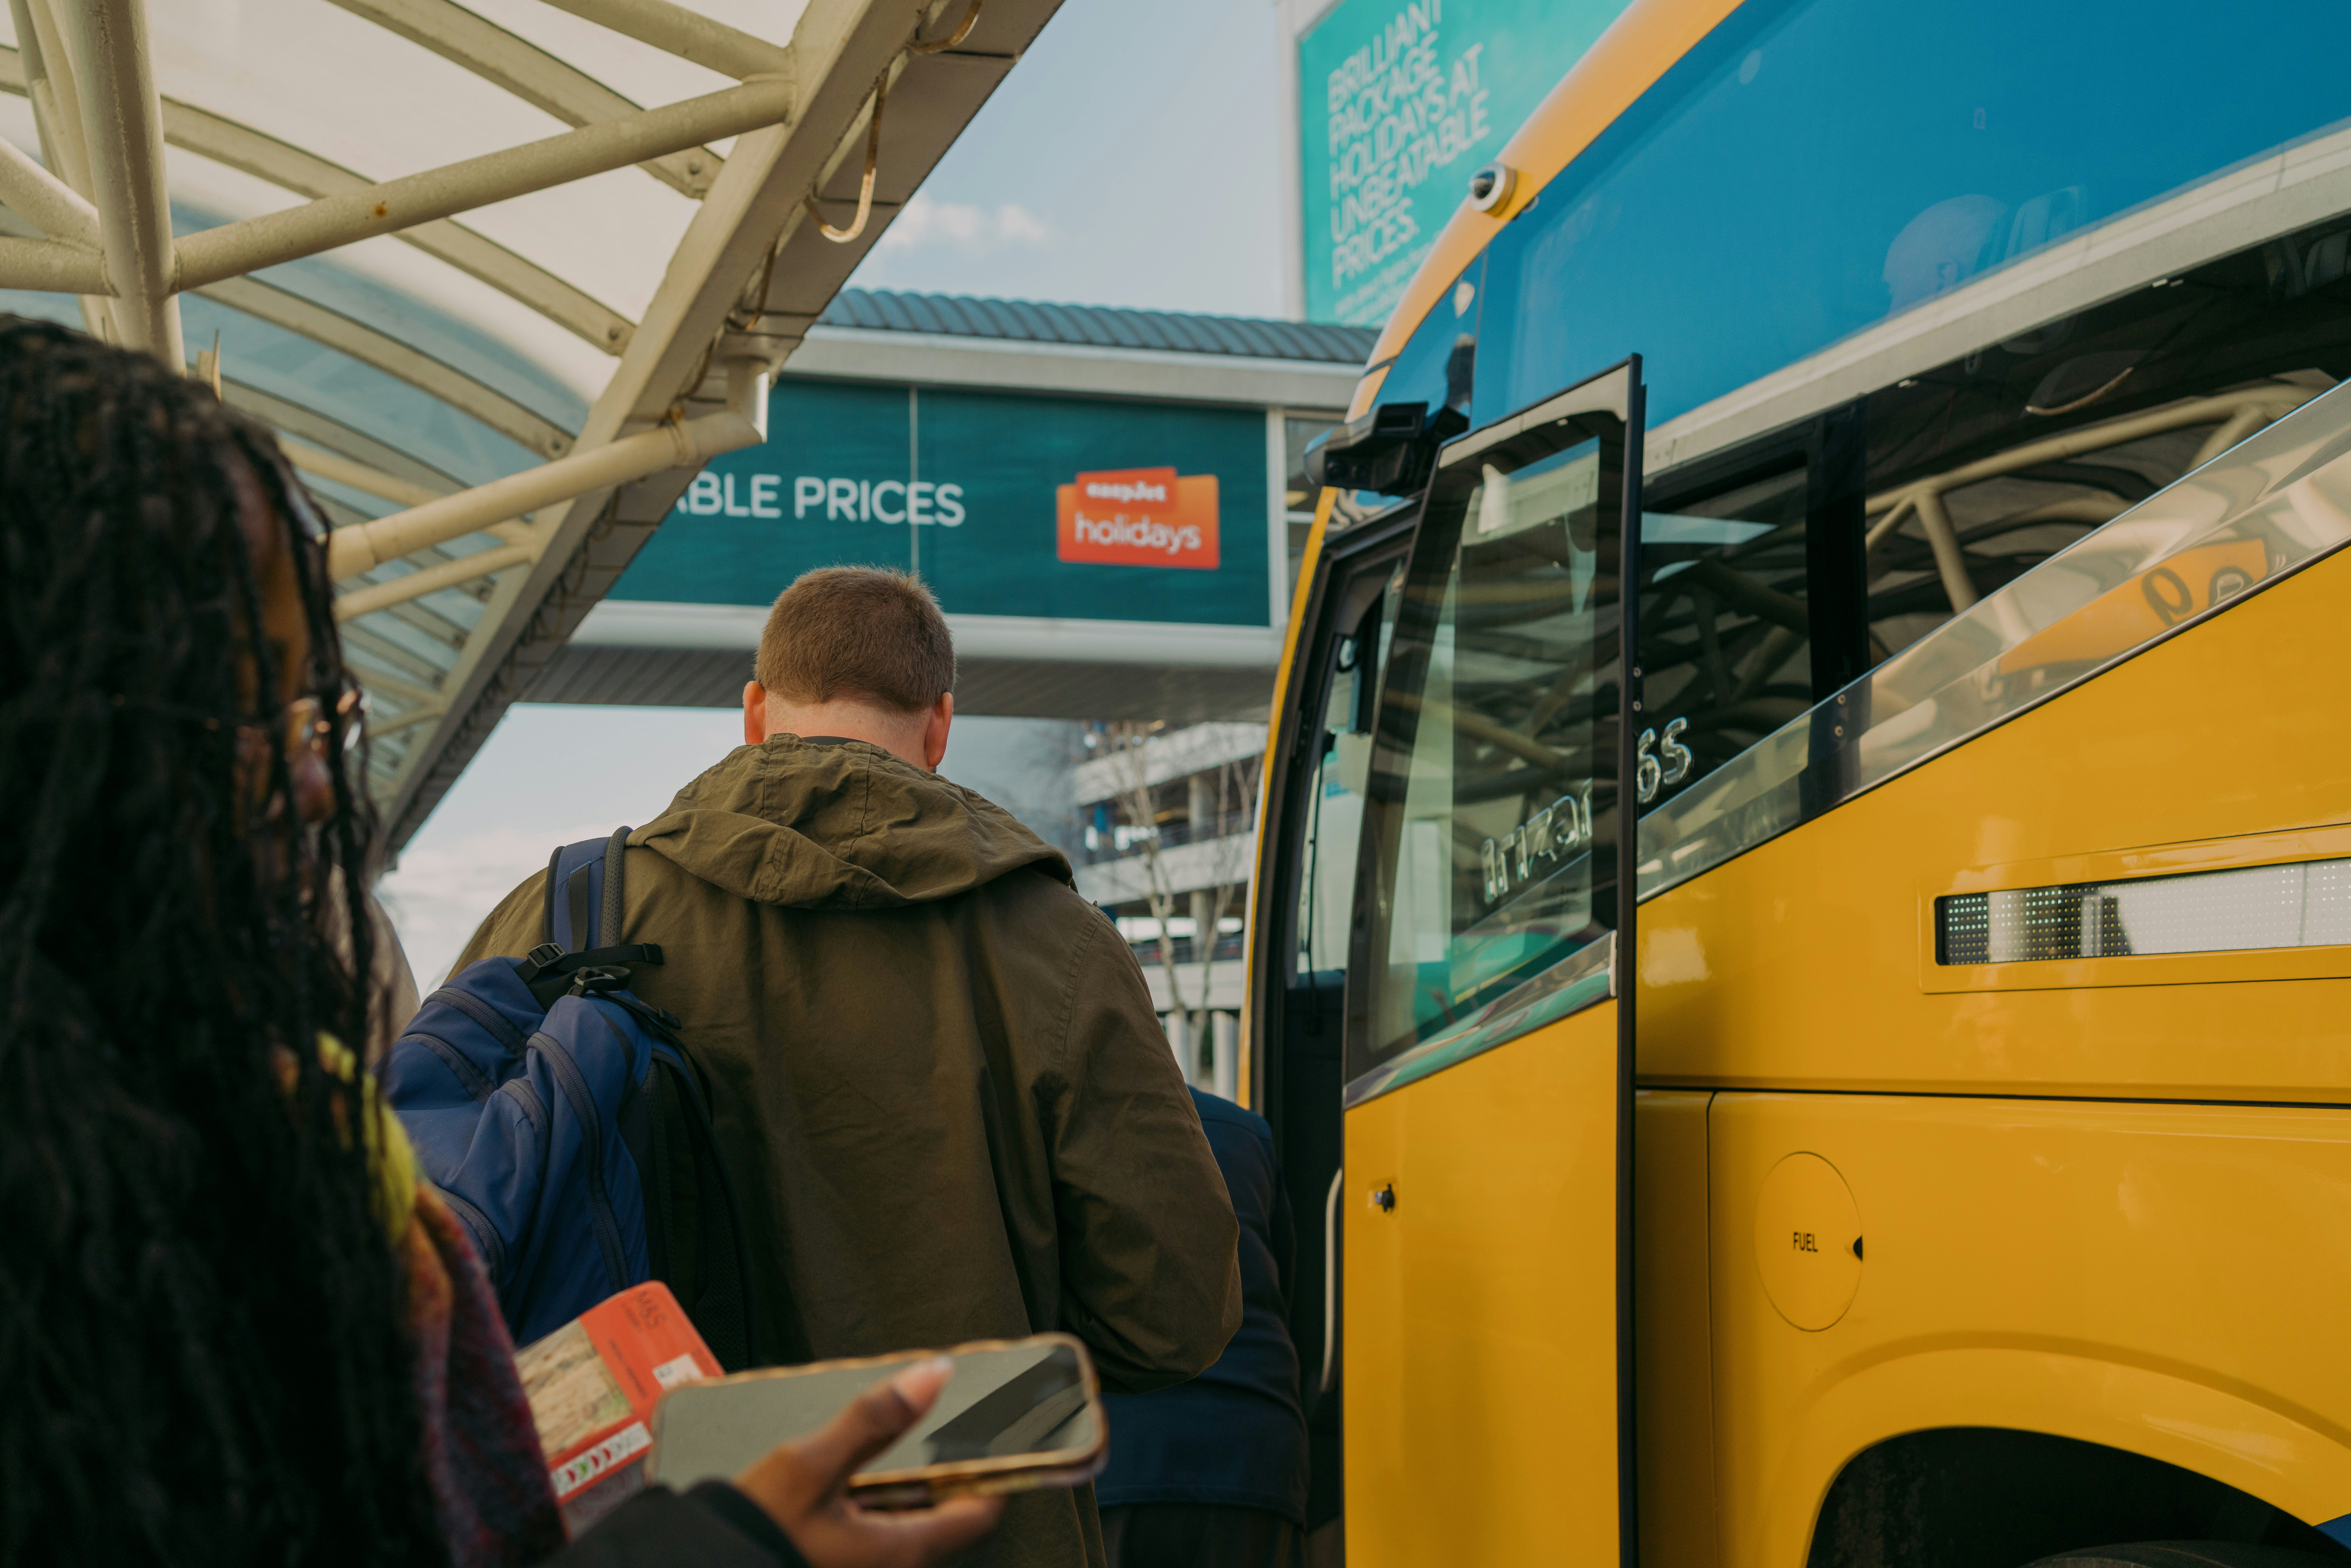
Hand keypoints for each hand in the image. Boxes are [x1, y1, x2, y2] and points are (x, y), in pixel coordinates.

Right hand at [733, 1358, 1002, 1567]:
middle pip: (945, 1514)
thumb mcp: (811, 1463)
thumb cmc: (756, 1528)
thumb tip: (932, 1376)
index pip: (980, 1512)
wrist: (706, 1564)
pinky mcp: (844, 1565)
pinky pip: (879, 1530)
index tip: (991, 1434)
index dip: (992, 1470)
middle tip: (935, 1427)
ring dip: (905, 1485)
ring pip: (909, 1520)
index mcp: (900, 1550)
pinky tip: (853, 1478)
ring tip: (887, 1445)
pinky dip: (877, 1500)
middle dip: (942, 1471)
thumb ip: (875, 1418)